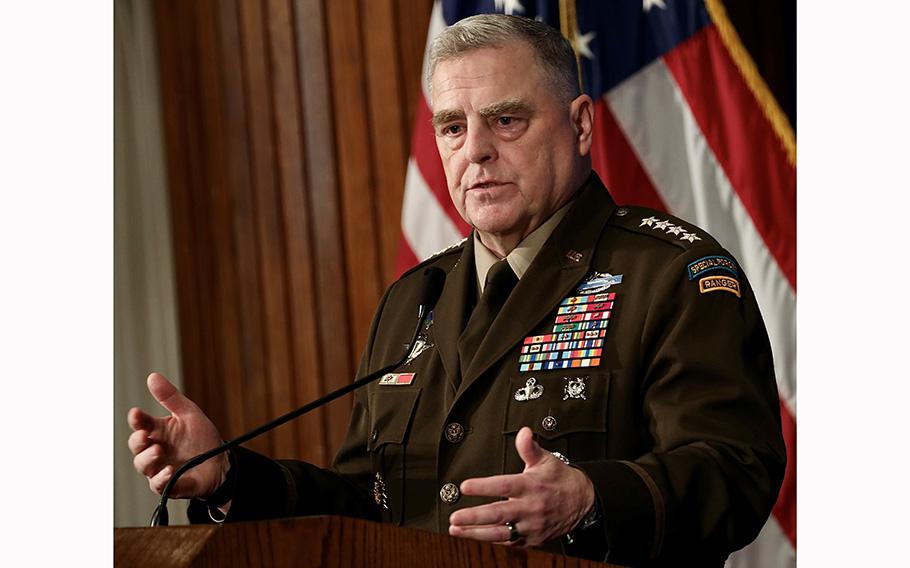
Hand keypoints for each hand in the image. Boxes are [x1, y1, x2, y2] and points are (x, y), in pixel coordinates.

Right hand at [127, 372, 227, 499]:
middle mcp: (155, 450)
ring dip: (147, 459)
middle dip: (137, 441)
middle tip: (145, 436)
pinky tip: (169, 470)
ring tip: (159, 451)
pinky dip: (161, 478)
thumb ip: (170, 397)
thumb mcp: (189, 413)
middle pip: (136, 446)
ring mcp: (160, 468)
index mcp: (158, 431)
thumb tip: (152, 377)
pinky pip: (158, 485)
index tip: (136, 414)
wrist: (222, 462)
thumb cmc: (202, 439)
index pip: (140, 424)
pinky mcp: (171, 484)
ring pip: (143, 466)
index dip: (136, 419)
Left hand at [448, 427, 594, 546]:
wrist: (583, 503)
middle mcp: (530, 508)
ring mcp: (530, 526)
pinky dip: (490, 541)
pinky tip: (474, 537)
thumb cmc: (560, 480)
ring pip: (500, 533)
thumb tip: (523, 431)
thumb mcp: (546, 460)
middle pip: (499, 514)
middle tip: (455, 516)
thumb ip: (529, 448)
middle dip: (475, 517)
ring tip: (456, 530)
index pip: (504, 486)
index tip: (465, 486)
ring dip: (476, 533)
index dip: (483, 487)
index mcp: (531, 486)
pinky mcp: (532, 539)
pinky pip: (508, 543)